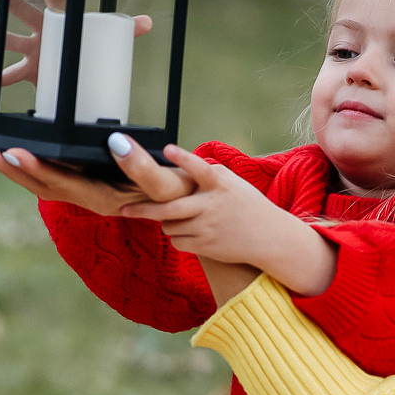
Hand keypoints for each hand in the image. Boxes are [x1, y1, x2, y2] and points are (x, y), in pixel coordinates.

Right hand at [0, 0, 154, 88]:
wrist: (71, 78)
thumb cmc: (83, 48)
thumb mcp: (103, 37)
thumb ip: (125, 30)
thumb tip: (149, 23)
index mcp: (59, 17)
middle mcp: (41, 30)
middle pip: (23, 11)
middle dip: (9, 1)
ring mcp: (32, 49)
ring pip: (12, 39)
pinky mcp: (30, 71)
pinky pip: (14, 73)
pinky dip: (5, 76)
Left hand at [0, 139, 194, 216]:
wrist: (190, 211)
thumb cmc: (181, 193)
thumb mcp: (166, 182)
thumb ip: (142, 165)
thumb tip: (115, 141)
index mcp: (103, 200)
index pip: (62, 183)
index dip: (36, 168)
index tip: (14, 152)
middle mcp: (90, 201)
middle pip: (42, 188)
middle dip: (12, 169)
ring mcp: (87, 196)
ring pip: (43, 186)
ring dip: (14, 171)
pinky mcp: (89, 188)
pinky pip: (53, 181)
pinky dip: (30, 169)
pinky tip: (16, 157)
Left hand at [120, 144, 336, 296]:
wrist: (270, 238)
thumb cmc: (248, 207)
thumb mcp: (234, 184)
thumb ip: (209, 174)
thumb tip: (183, 162)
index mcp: (220, 185)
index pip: (200, 169)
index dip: (184, 159)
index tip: (167, 149)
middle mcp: (212, 206)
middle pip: (170, 209)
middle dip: (143, 210)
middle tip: (124, 209)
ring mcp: (208, 228)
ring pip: (169, 226)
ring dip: (167, 221)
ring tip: (180, 217)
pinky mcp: (206, 246)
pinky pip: (177, 242)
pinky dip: (177, 237)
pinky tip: (190, 231)